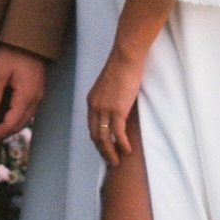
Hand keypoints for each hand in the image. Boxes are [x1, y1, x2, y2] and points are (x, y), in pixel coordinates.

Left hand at [0, 44, 46, 142]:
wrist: (31, 36)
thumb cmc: (14, 51)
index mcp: (27, 96)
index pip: (11, 124)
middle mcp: (35, 99)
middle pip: (19, 126)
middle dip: (1, 134)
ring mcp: (38, 95)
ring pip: (24, 120)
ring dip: (8, 127)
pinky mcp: (36, 90)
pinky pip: (26, 111)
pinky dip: (14, 118)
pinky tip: (3, 116)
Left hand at [86, 51, 143, 165]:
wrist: (125, 58)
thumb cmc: (121, 67)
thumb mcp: (109, 85)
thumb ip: (109, 98)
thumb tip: (117, 107)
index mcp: (91, 101)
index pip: (92, 126)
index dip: (98, 140)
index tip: (104, 148)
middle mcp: (95, 107)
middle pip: (96, 136)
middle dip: (102, 150)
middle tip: (109, 161)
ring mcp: (105, 110)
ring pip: (105, 138)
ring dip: (110, 152)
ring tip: (117, 161)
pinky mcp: (118, 110)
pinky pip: (118, 134)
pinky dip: (122, 144)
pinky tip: (127, 150)